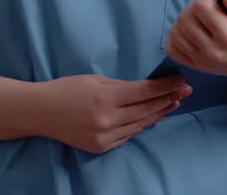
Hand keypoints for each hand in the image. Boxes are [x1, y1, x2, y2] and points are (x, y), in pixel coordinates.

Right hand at [36, 74, 189, 153]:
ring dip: (159, 112)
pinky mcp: (101, 146)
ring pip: (141, 124)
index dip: (166, 85)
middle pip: (147, 108)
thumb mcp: (95, 79)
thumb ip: (121, 86)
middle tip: (186, 90)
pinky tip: (153, 116)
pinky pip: (128, 134)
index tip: (181, 79)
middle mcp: (108, 119)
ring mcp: (105, 136)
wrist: (41, 112)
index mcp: (106, 97)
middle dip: (169, 97)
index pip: (145, 91)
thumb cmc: (66, 89)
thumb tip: (148, 88)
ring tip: (174, 103)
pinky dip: (142, 124)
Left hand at [165, 0, 226, 79]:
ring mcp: (203, 62)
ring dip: (185, 21)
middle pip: (184, 18)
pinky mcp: (197, 67)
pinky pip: (172, 48)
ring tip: (203, 21)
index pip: (199, 7)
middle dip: (194, 8)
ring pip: (176, 32)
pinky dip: (176, 37)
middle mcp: (213, 52)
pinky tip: (190, 32)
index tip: (218, 4)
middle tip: (210, 11)